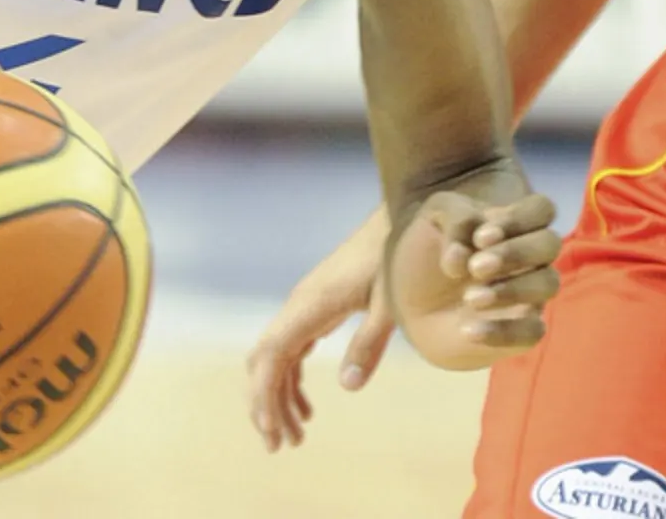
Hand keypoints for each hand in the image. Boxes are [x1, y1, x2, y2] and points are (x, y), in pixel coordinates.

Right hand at [246, 210, 394, 451]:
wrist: (401, 219)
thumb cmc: (397, 256)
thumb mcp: (392, 301)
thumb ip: (371, 341)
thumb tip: (348, 386)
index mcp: (311, 305)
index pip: (272, 355)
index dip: (265, 395)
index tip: (272, 432)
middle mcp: (299, 306)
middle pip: (264, 360)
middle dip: (265, 404)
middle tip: (280, 446)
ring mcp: (305, 306)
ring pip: (275, 357)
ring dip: (278, 397)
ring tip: (296, 436)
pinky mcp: (317, 307)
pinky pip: (292, 350)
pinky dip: (292, 381)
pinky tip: (307, 408)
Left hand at [388, 188, 560, 373]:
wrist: (412, 302)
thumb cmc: (430, 252)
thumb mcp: (433, 218)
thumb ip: (456, 218)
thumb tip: (465, 255)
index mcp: (512, 224)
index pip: (541, 208)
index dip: (518, 219)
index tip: (480, 237)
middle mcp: (529, 256)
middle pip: (550, 243)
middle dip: (515, 253)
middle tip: (475, 268)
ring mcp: (530, 294)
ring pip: (549, 283)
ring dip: (512, 289)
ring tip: (469, 299)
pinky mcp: (522, 330)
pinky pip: (533, 331)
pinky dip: (502, 331)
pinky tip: (467, 330)